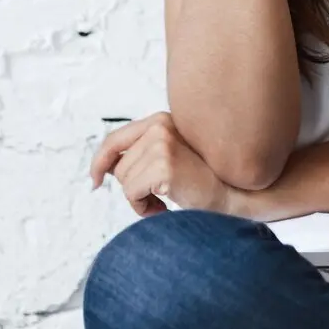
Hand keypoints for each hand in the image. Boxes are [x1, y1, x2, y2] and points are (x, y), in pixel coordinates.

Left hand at [89, 112, 231, 217]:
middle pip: (118, 166)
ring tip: (165, 200)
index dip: (100, 161)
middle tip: (158, 197)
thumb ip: (141, 155)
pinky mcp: (164, 166)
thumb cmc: (201, 182)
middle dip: (132, 188)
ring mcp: (162, 144)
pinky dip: (143, 208)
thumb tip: (104, 168)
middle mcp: (160, 126)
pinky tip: (165, 207)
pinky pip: (132, 194)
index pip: (115, 139)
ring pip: (123, 182)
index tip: (95, 181)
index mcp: (161, 120)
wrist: (234, 195)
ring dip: (140, 199)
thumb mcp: (169, 158)